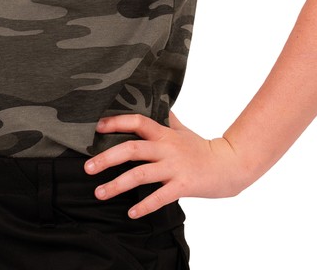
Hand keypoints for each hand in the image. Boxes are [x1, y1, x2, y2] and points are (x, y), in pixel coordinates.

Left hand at [83, 112, 245, 217]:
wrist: (228, 165)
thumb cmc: (200, 147)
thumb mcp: (181, 129)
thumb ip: (165, 118)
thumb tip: (153, 102)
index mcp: (164, 133)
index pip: (138, 122)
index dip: (117, 123)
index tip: (97, 128)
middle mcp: (166, 148)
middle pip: (132, 150)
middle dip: (107, 158)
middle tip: (87, 168)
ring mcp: (174, 167)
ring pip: (140, 175)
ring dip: (117, 185)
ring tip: (99, 193)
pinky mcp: (183, 186)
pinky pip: (160, 197)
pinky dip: (144, 206)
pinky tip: (131, 213)